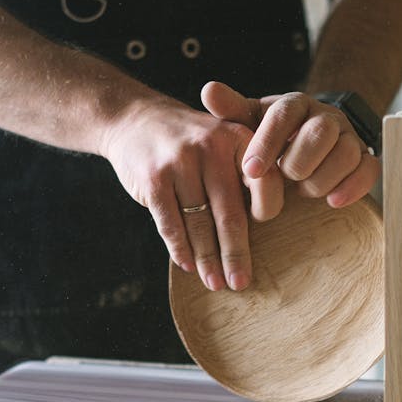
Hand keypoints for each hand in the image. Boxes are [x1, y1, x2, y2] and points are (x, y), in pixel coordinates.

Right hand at [101, 97, 280, 291]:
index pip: (265, 183)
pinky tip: (187, 265)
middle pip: (230, 212)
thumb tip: (265, 227)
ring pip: (199, 223)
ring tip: (215, 282)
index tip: (265, 238)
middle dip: (235, 253)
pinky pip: (171, 224)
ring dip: (207, 259)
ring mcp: (180, 162)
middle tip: (240, 282)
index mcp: (238, 137)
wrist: (135, 118)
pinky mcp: (154, 179)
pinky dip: (179, 248)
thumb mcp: (223, 139)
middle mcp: (211, 147)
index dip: (267, 213)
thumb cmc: (190, 141)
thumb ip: (247, 171)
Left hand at [201, 82, 380, 215]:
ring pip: (347, 152)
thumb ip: (231, 110)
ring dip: (321, 178)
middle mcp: (325, 117)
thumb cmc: (271, 137)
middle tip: (285, 178)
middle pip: (321, 131)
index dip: (268, 143)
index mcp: (295, 105)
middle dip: (299, 161)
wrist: (305, 144)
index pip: (284, 115)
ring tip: (303, 190)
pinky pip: (369, 170)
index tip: (250, 171)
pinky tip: (332, 201)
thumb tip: (209, 90)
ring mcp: (348, 138)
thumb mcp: (249, 123)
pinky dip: (353, 187)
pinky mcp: (364, 159)